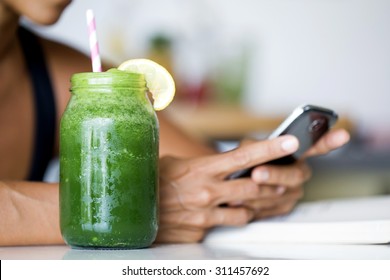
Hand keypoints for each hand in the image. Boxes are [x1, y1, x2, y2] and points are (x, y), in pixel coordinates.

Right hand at [155, 135, 299, 242]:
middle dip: (270, 185)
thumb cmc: (154, 182)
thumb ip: (203, 163)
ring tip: (244, 199)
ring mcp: (206, 212)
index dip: (270, 149)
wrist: (133, 210)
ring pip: (246, 210)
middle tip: (279, 180)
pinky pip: (227, 225)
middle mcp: (207, 190)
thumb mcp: (175, 163)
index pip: (244, 156)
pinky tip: (222, 214)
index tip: (291, 142)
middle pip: (255, 187)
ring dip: (251, 205)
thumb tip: (223, 161)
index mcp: (202, 168)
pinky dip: (230, 219)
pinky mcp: (202, 230)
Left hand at [241, 128, 349, 219]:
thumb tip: (250, 150)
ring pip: (282, 195)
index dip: (330, 141)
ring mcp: (293, 191)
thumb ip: (252, 147)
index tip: (342, 135)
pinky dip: (256, 205)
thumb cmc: (247, 160)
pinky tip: (242, 202)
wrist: (238, 182)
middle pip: (295, 175)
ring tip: (241, 190)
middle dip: (275, 174)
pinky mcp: (282, 207)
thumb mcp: (248, 147)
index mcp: (296, 153)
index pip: (317, 146)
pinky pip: (272, 209)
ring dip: (260, 193)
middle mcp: (299, 172)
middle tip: (257, 173)